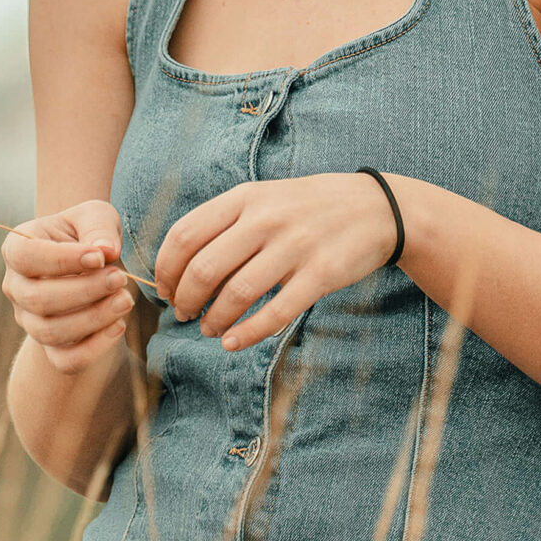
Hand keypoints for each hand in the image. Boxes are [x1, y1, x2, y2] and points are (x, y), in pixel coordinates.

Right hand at [1, 200, 134, 374]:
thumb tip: (105, 250)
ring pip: (51, 332)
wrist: (90, 262)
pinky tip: (119, 326)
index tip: (100, 257)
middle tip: (120, 278)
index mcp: (16, 248)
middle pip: (38, 299)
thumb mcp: (94, 215)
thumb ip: (98, 227)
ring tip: (125, 300)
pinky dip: (93, 349)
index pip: (27, 256)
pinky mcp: (50, 347)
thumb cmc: (88, 233)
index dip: (63, 259)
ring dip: (92, 319)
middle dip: (84, 291)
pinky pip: (65, 361)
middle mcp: (15, 287)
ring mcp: (29, 320)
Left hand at [154, 174, 398, 352]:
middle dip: (185, 299)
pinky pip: (275, 313)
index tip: (164, 290)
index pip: (185, 234)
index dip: (166, 269)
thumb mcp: (263, 198)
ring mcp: (294, 246)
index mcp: (244, 198)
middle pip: (204, 268)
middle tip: (185, 314)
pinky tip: (234, 342)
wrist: (375, 208)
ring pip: (236, 294)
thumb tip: (180, 267)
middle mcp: (265, 219)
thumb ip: (225, 224)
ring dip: (214, 320)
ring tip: (209, 330)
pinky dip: (248, 333)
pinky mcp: (320, 275)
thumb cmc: (307, 207)